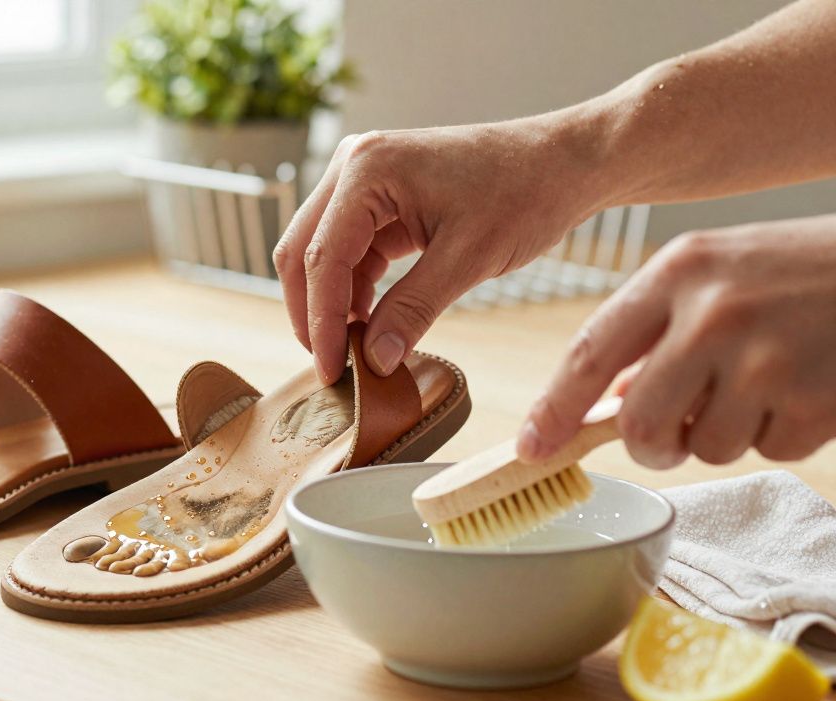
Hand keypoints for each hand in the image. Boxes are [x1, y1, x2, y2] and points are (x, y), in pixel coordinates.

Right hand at [273, 118, 603, 383]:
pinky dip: (354, 290)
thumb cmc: (526, 193)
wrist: (565, 162)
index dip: (321, 321)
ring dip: (331, 304)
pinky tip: (370, 325)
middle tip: (332, 368)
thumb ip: (413, 309)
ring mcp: (363, 178)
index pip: (322, 257)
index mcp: (368, 169)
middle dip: (312, 313)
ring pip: (319, 253)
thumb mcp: (470, 258)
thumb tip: (374, 361)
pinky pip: (349, 250)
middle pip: (302, 251)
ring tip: (354, 352)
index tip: (332, 371)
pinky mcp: (379, 197)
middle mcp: (353, 164)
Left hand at [519, 214, 835, 467]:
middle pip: (639, 424)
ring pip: (703, 447)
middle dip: (652, 442)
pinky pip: (766, 451)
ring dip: (726, 433)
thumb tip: (608, 402)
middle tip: (674, 431)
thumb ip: (657, 329)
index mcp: (678, 271)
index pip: (591, 350)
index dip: (554, 408)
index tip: (532, 447)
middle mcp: (713, 313)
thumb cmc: (803, 272)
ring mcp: (766, 359)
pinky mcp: (814, 400)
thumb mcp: (719, 273)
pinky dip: (781, 434)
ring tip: (767, 380)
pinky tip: (807, 387)